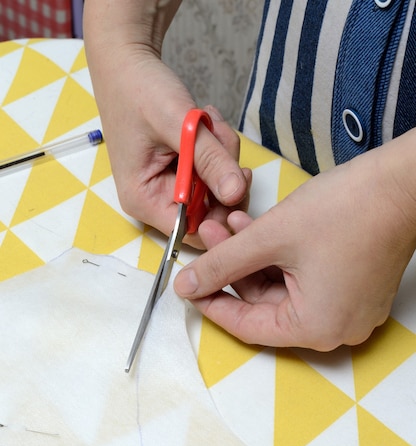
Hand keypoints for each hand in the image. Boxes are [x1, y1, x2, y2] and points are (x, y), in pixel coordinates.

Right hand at [84, 1, 249, 247]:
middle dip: (223, 175)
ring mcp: (168, 186)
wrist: (126, 61)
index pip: (193, 232)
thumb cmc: (138, 90)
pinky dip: (216, 147)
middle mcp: (155, 200)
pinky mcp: (180, 171)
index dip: (221, 215)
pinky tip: (204, 123)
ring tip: (207, 121)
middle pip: (209, 211)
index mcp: (144, 200)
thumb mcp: (178, 124)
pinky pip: (211, 171)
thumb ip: (208, 160)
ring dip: (221, 155)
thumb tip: (236, 193)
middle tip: (219, 138)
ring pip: (215, 188)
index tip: (238, 181)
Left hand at [174, 134, 415, 349]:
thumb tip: (185, 286)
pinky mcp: (353, 287)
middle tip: (208, 236)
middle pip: (264, 305)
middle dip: (232, 268)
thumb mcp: (268, 238)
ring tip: (227, 223)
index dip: (211, 304)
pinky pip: (302, 280)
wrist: (402, 182)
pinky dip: (278, 257)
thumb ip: (221, 265)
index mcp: (316, 328)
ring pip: (281, 288)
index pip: (247, 327)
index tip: (187, 285)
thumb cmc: (346, 210)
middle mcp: (335, 328)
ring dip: (252, 257)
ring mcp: (347, 308)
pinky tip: (255, 228)